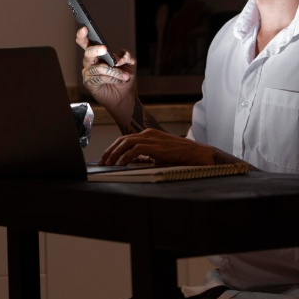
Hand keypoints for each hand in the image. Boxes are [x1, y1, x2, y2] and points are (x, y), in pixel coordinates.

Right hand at [76, 26, 134, 113]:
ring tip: (125, 76)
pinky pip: (101, 77)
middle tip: (105, 49)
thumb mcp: (130, 64)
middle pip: (88, 52)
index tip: (85, 28)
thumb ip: (126, 56)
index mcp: (97, 53)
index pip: (86, 42)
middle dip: (96, 50)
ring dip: (115, 71)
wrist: (123, 95)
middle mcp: (90, 62)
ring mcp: (88, 72)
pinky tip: (121, 80)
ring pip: (99, 67)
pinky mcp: (89, 83)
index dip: (83, 36)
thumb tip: (118, 58)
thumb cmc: (123, 77)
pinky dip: (114, 78)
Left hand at [99, 128, 217, 165]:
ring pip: (126, 143)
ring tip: (109, 164)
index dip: (113, 148)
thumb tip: (130, 161)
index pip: (125, 139)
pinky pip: (136, 149)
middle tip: (102, 161)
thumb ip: (144, 156)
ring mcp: (152, 138)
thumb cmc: (178, 155)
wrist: (195, 154)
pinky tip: (122, 164)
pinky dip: (126, 157)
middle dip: (110, 151)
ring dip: (115, 154)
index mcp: (148, 134)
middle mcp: (148, 134)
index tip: (106, 158)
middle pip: (122, 140)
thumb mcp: (158, 154)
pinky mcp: (156, 146)